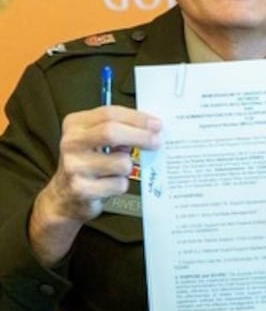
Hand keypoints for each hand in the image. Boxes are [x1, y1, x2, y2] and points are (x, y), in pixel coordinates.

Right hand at [29, 105, 162, 265]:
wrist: (64, 196)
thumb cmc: (86, 163)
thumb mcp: (95, 139)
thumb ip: (118, 128)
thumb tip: (151, 127)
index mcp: (75, 125)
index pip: (109, 114)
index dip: (137, 118)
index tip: (156, 124)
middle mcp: (71, 143)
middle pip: (111, 133)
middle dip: (141, 136)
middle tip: (157, 142)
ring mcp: (75, 167)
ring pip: (121, 162)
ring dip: (129, 166)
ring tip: (120, 169)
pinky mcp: (82, 189)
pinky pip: (118, 184)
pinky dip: (122, 184)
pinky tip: (111, 183)